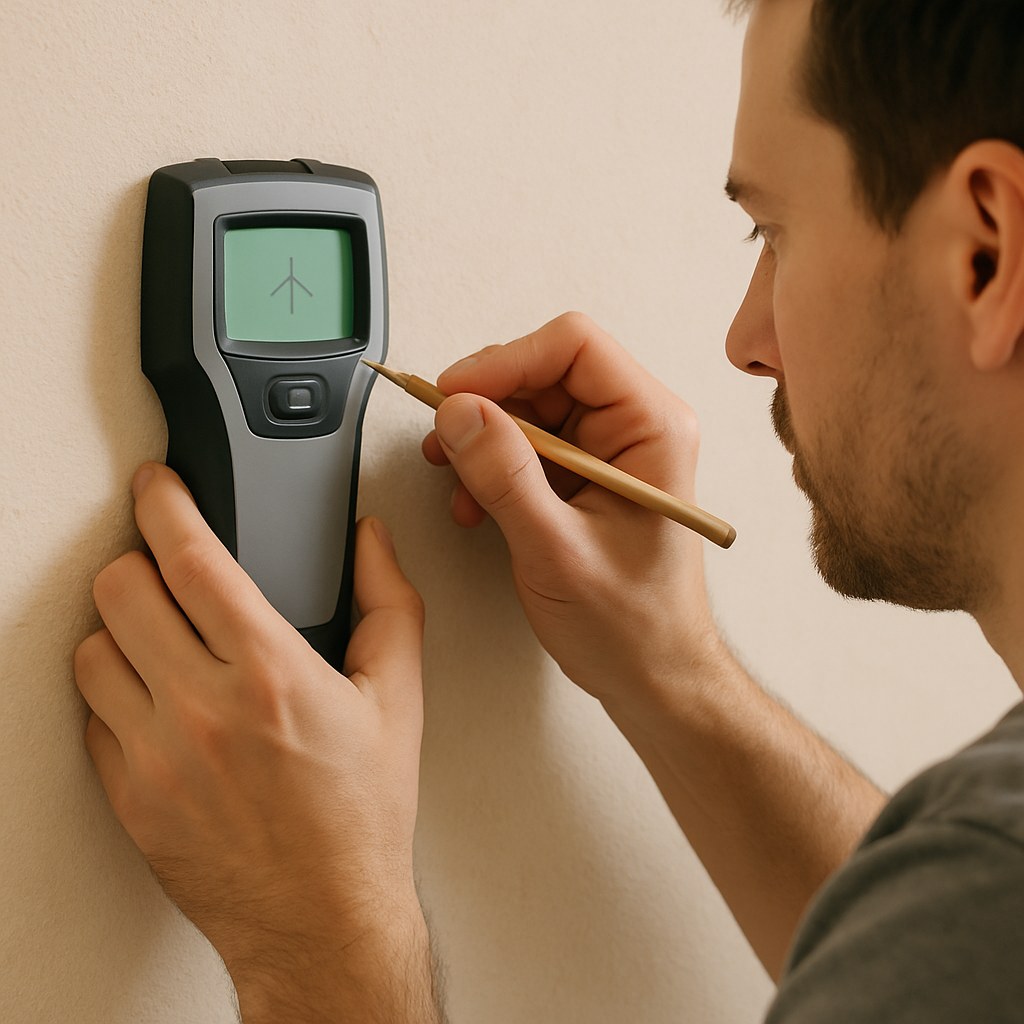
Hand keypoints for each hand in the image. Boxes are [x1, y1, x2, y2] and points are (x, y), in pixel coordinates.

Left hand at [74, 464, 426, 1006]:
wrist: (323, 918)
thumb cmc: (361, 815)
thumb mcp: (398, 699)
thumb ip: (389, 603)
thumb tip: (371, 542)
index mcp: (270, 673)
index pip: (190, 557)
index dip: (164, 502)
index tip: (157, 485)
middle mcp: (202, 709)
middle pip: (120, 590)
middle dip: (136, 559)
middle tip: (162, 565)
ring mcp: (155, 756)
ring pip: (89, 650)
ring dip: (118, 627)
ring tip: (158, 635)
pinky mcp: (128, 797)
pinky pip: (89, 717)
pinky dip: (113, 693)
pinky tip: (156, 700)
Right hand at [422, 312, 723, 717]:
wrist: (652, 673)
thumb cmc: (632, 625)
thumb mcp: (557, 549)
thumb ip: (505, 475)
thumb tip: (459, 412)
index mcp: (652, 427)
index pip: (573, 346)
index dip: (505, 361)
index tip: (454, 394)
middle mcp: (634, 427)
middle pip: (544, 372)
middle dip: (486, 405)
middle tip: (445, 440)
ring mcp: (609, 450)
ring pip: (528, 408)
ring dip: (482, 441)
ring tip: (459, 483)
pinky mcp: (585, 475)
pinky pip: (527, 445)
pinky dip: (491, 467)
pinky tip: (475, 504)